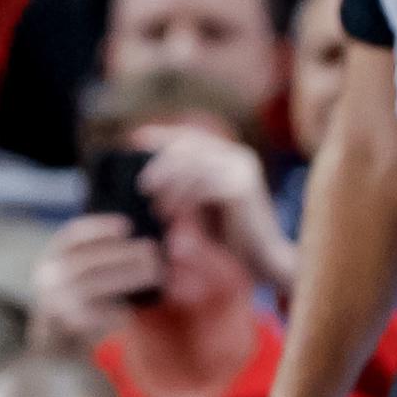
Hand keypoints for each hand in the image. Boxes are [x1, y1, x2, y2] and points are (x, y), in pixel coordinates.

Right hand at [29, 214, 164, 352]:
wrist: (59, 335)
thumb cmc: (79, 290)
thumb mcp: (77, 265)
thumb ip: (98, 251)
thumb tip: (136, 234)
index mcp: (52, 254)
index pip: (73, 234)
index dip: (99, 227)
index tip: (127, 225)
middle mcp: (49, 275)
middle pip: (85, 259)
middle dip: (120, 253)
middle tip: (152, 249)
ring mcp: (58, 300)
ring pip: (92, 285)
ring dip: (127, 277)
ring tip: (155, 272)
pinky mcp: (72, 324)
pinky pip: (99, 315)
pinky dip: (119, 311)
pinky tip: (133, 310)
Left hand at [139, 124, 296, 293]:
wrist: (263, 261)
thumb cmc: (226, 233)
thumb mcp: (197, 200)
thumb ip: (180, 180)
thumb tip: (143, 164)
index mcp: (230, 154)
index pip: (189, 136)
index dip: (160, 136)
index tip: (133, 142)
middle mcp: (239, 156)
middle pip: (187, 147)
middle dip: (160, 164)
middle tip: (142, 187)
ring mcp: (242, 170)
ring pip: (191, 166)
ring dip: (169, 186)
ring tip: (157, 208)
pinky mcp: (241, 187)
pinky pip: (201, 185)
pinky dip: (181, 199)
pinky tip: (171, 214)